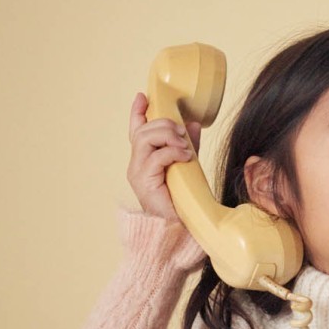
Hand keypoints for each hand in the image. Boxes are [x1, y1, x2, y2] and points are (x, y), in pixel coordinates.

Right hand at [127, 92, 200, 220]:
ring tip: (184, 146)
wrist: (176, 231)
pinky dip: (172, 152)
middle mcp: (136, 165)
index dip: (137, 113)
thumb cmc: (181, 203)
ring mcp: (137, 173)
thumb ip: (186, 146)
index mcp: (143, 160)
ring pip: (145, 139)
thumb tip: (192, 124)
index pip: (135, 131)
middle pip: (142, 130)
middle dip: (164, 124)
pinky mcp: (144, 181)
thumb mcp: (186, 166)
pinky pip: (156, 156)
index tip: (143, 96)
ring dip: (167, 136)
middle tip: (182, 131)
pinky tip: (186, 156)